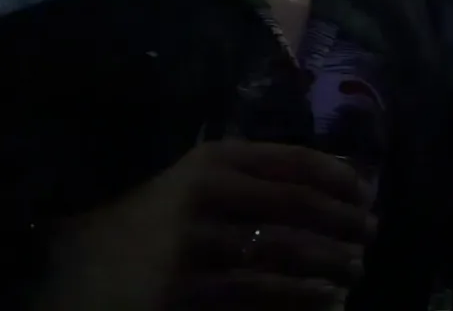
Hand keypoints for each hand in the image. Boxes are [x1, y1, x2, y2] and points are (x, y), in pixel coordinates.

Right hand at [36, 140, 377, 310]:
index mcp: (215, 160)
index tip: (368, 196)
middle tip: (370, 235)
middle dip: (346, 221)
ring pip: (288, 250)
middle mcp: (206, 193)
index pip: (297, 161)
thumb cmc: (156, 225)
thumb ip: (261, 176)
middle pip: (301, 204)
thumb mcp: (200, 182)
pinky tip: (328, 297)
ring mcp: (195, 243)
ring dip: (334, 260)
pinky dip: (304, 294)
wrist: (78, 273)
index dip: (342, 180)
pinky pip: (263, 292)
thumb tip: (346, 181)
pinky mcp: (186, 290)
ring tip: (355, 268)